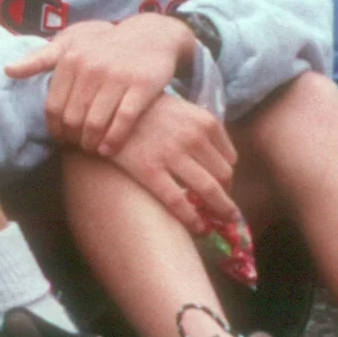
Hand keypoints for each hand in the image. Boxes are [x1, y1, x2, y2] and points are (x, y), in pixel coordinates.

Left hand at [3, 13, 196, 154]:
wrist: (151, 35)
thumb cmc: (104, 43)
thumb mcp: (70, 42)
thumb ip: (39, 59)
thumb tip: (7, 70)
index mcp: (71, 59)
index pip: (53, 107)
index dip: (55, 129)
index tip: (62, 138)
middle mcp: (92, 67)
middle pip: (73, 119)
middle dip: (73, 139)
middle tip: (78, 146)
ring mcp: (118, 77)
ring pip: (95, 124)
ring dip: (91, 144)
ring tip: (92, 149)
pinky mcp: (141, 86)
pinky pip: (122, 122)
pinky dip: (113, 141)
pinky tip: (108, 149)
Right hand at [105, 91, 239, 239]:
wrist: (107, 109)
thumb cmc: (146, 111)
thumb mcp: (182, 109)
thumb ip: (202, 130)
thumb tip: (220, 162)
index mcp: (205, 121)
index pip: (229, 159)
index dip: (228, 180)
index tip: (221, 191)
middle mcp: (193, 136)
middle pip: (224, 176)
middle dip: (225, 197)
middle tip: (224, 212)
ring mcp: (172, 153)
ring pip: (208, 190)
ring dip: (218, 210)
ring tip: (216, 224)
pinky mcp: (149, 169)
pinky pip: (178, 200)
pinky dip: (192, 218)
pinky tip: (197, 227)